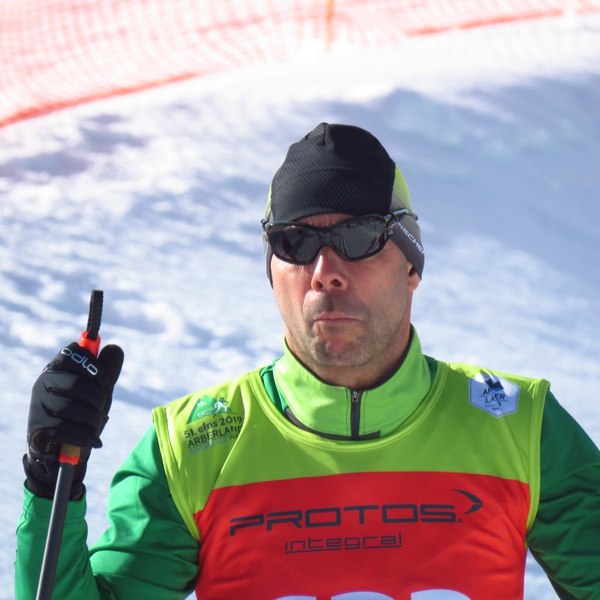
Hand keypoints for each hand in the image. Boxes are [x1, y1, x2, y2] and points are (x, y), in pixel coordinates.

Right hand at [23, 342, 123, 498]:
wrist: (63, 449)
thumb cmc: (83, 413)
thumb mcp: (100, 390)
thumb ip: (109, 369)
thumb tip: (115, 348)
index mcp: (58, 366)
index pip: (73, 353)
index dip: (95, 367)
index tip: (105, 381)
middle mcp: (43, 381)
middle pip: (76, 385)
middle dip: (98, 399)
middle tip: (102, 408)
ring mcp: (37, 404)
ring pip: (71, 409)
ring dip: (93, 420)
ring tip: (96, 425)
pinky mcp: (36, 427)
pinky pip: (66, 430)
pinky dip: (86, 436)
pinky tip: (93, 440)